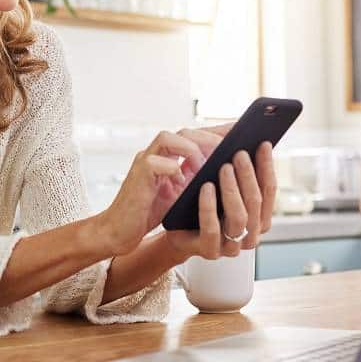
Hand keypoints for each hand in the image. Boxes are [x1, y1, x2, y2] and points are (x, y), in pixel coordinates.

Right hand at [94, 128, 224, 255]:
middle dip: (208, 137)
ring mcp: (144, 162)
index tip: (241, 131)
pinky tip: (184, 182)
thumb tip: (225, 171)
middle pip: (184, 131)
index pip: (195, 135)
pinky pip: (155, 163)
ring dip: (191, 149)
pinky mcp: (137, 176)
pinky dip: (173, 169)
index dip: (217, 131)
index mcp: (167, 156)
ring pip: (168, 138)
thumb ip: (195, 178)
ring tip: (206, 165)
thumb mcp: (180, 193)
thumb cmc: (149, 212)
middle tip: (228, 148)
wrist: (120, 230)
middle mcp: (155, 153)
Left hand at [164, 139, 277, 258]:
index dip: (267, 166)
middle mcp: (250, 235)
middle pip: (256, 202)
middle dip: (248, 175)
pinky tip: (205, 187)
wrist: (174, 229)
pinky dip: (209, 206)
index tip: (263, 144)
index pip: (269, 190)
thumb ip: (235, 165)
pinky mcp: (209, 251)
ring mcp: (231, 246)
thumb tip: (243, 132)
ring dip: (232, 190)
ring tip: (224, 167)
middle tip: (239, 153)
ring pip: (239, 217)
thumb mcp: (219, 182)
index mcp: (259, 218)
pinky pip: (212, 229)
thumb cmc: (200, 201)